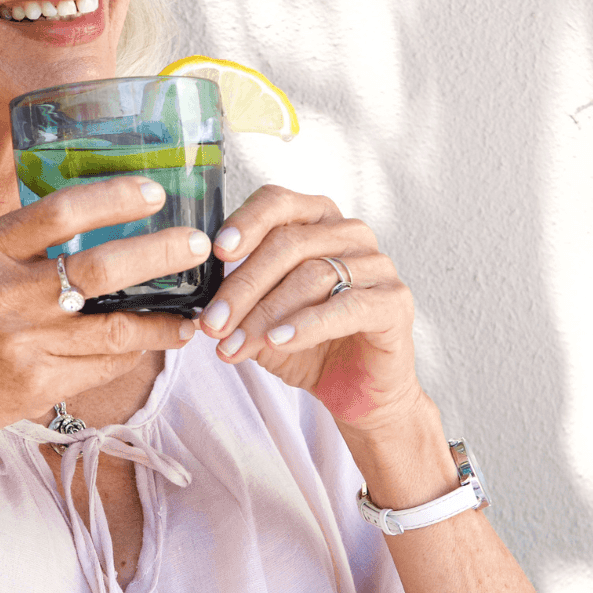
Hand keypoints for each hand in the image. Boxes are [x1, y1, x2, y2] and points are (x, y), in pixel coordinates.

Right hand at [0, 177, 207, 460]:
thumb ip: (20, 249)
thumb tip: (91, 223)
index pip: (59, 212)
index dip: (112, 197)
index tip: (152, 191)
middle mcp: (6, 295)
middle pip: (101, 267)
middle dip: (159, 252)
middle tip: (197, 244)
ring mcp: (24, 344)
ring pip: (115, 327)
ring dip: (163, 318)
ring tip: (194, 309)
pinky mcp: (37, 385)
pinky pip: (101, 366)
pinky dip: (133, 353)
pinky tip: (154, 343)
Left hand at [197, 186, 430, 437]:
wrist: (355, 390)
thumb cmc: (306, 344)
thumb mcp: (260, 317)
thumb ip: (236, 298)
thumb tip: (197, 299)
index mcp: (316, 221)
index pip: (278, 202)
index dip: (245, 222)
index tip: (217, 253)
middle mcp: (350, 233)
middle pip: (289, 243)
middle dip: (243, 287)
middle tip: (212, 324)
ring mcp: (378, 265)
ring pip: (313, 275)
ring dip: (265, 314)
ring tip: (234, 345)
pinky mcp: (395, 302)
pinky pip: (347, 306)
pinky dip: (307, 324)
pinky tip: (278, 341)